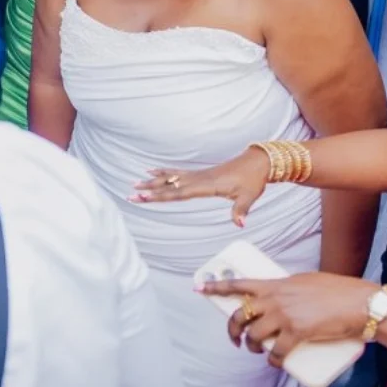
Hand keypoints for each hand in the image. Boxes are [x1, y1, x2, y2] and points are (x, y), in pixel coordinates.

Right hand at [132, 145, 270, 225]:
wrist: (256, 163)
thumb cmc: (252, 181)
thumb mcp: (249, 197)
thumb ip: (241, 210)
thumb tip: (239, 224)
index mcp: (206, 186)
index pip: (178, 193)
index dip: (160, 195)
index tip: (144, 197)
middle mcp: (197, 179)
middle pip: (168, 186)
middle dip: (149, 191)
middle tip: (131, 195)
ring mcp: (197, 175)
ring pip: (169, 179)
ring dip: (151, 181)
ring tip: (134, 183)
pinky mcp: (199, 174)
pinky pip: (176, 173)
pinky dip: (162, 172)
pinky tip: (152, 170)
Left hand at [197, 273, 373, 364]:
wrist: (355, 302)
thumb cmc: (332, 290)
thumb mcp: (300, 282)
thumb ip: (284, 290)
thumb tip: (277, 300)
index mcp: (272, 285)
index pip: (237, 284)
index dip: (216, 287)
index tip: (200, 288)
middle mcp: (272, 300)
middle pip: (240, 315)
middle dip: (233, 329)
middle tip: (236, 338)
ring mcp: (283, 316)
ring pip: (255, 335)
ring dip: (252, 346)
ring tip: (257, 350)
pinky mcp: (297, 333)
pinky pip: (276, 352)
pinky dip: (272, 361)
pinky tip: (274, 363)